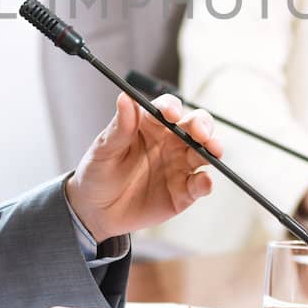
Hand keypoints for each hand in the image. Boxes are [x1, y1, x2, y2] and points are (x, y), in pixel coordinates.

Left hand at [67, 93, 217, 240]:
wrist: (95, 210)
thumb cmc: (98, 172)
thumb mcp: (104, 150)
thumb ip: (119, 127)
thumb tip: (125, 98)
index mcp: (150, 125)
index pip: (168, 108)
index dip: (172, 108)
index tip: (170, 114)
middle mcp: (170, 142)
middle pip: (196, 126)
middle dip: (203, 126)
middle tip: (200, 133)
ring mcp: (179, 167)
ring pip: (204, 153)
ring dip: (212, 150)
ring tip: (212, 152)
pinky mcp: (182, 192)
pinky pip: (199, 185)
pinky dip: (205, 183)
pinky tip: (202, 182)